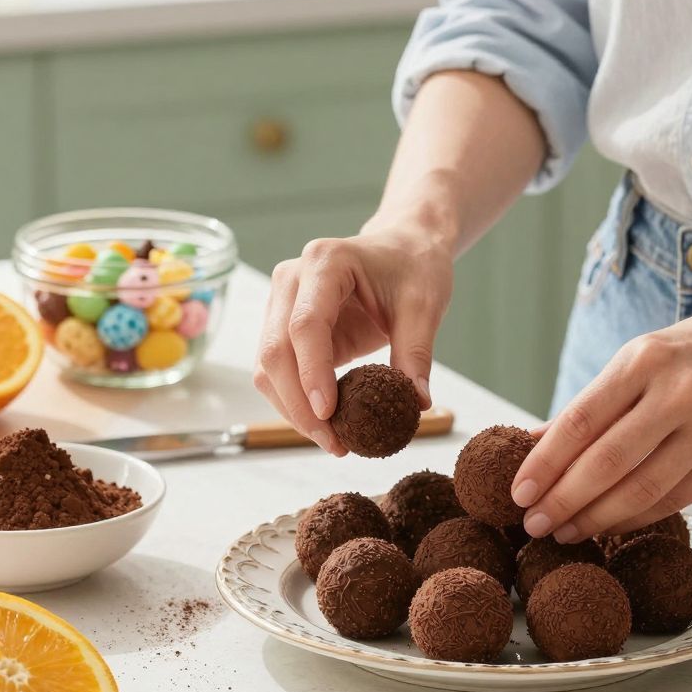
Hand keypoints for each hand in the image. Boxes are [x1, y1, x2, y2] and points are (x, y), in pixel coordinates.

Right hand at [254, 223, 452, 451]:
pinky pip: (278, 371)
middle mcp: (292, 280)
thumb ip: (417, 353)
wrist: (402, 247)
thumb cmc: (413, 268)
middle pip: (275, 349)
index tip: (328, 414)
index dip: (311, 372)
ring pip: (267, 366)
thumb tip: (415, 403)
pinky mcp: (284, 326)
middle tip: (333, 443)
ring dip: (292, 409)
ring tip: (332, 442)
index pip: (305, 324)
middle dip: (298, 404)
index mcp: (325, 262)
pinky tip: (325, 425)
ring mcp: (281, 302)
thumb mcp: (424, 306)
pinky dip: (294, 402)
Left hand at [510, 285, 691, 539]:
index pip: (580, 421)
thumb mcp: (645, 355)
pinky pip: (675, 499)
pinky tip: (609, 526)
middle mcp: (679, 393)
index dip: (544, 463)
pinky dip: (636, 518)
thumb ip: (596, 402)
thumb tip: (536, 443)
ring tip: (564, 532)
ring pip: (640, 490)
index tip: (516, 492)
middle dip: (562, 500)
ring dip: (595, 518)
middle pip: (606, 462)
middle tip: (531, 525)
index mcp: (645, 360)